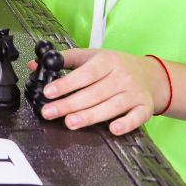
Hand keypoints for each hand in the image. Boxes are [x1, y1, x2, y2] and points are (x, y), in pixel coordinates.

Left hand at [34, 48, 169, 135]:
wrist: (150, 74)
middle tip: (50, 112)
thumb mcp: (92, 56)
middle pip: (93, 93)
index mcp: (106, 61)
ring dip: (90, 116)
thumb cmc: (115, 66)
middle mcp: (121, 77)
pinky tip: (113, 129)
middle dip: (69, 104)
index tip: (48, 92)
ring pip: (111, 106)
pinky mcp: (144, 107)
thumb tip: (34, 65)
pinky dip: (126, 123)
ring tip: (70, 122)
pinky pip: (136, 117)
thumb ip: (64, 60)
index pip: (84, 74)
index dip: (66, 84)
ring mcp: (134, 93)